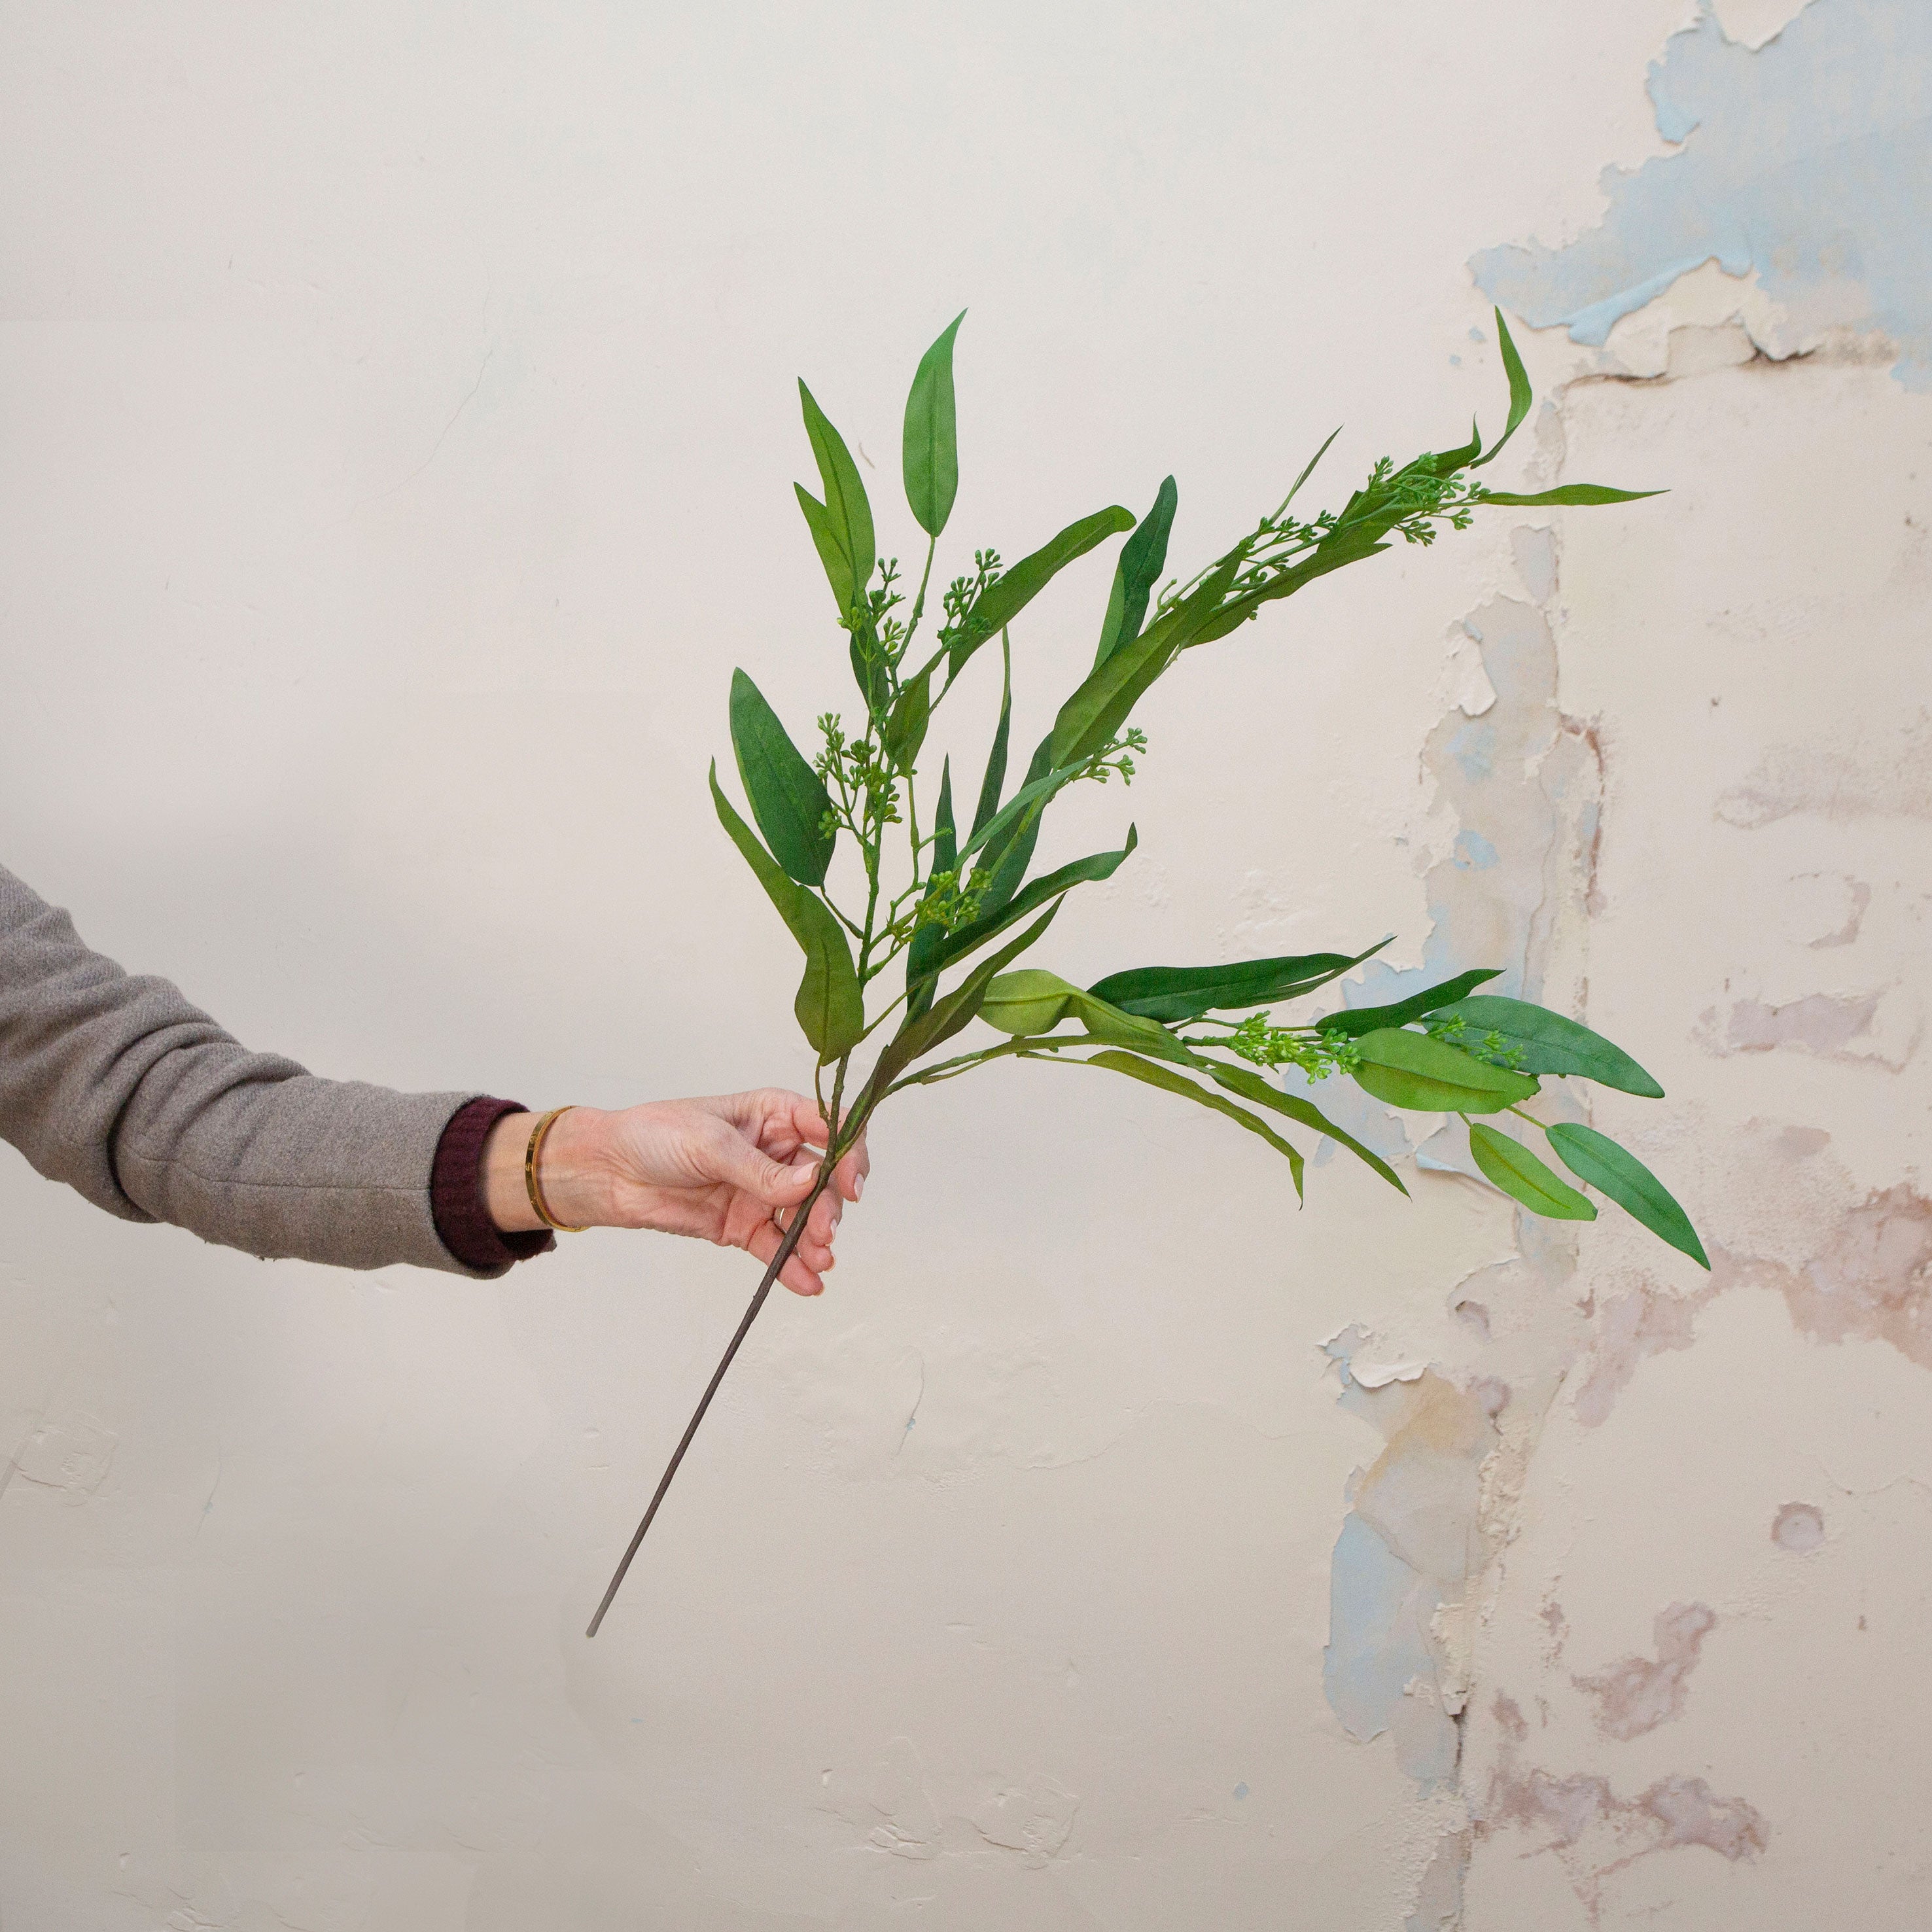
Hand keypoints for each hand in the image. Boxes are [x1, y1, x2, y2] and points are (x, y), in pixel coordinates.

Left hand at [482, 1092, 868, 1294]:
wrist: (609, 1173)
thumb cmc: (655, 1135)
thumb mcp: (710, 1143)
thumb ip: (761, 1169)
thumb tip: (811, 1183)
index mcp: (772, 1115)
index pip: (828, 1126)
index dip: (849, 1150)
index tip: (852, 1180)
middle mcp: (775, 1153)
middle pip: (824, 1178)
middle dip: (831, 1205)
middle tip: (826, 1231)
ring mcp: (761, 1192)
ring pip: (804, 1217)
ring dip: (817, 1239)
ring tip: (820, 1261)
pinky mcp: (743, 1226)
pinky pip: (777, 1247)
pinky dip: (794, 1266)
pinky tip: (807, 1283)